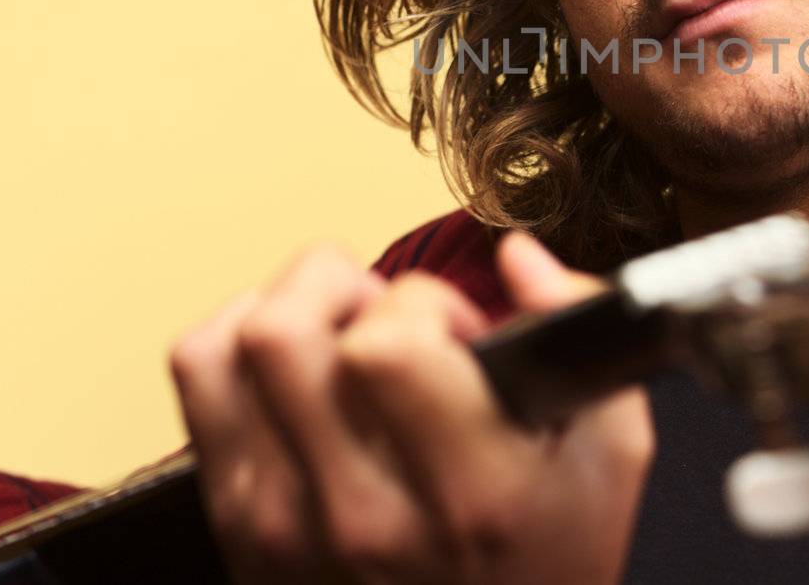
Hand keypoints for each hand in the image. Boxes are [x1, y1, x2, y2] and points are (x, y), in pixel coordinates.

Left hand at [170, 233, 654, 584]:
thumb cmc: (546, 557)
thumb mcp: (609, 454)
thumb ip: (578, 331)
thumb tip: (517, 253)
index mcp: (470, 492)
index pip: (385, 346)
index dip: (422, 307)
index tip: (456, 336)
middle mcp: (362, 514)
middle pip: (284, 332)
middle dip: (343, 288)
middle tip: (391, 321)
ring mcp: (284, 526)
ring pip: (232, 345)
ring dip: (289, 309)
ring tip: (342, 339)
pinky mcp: (236, 527)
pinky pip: (199, 379)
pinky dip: (237, 343)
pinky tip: (295, 366)